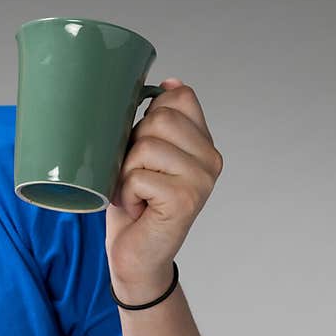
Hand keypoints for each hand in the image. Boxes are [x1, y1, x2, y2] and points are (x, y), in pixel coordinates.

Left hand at [105, 78, 223, 302]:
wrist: (135, 254)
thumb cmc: (134, 201)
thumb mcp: (140, 154)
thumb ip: (156, 122)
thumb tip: (171, 81)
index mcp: (202, 142)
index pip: (180, 97)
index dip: (149, 115)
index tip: (144, 145)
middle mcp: (210, 158)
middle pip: (159, 119)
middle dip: (132, 146)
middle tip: (136, 175)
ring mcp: (202, 179)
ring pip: (145, 147)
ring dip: (125, 172)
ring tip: (136, 193)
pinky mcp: (186, 199)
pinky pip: (137, 176)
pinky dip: (125, 193)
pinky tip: (137, 208)